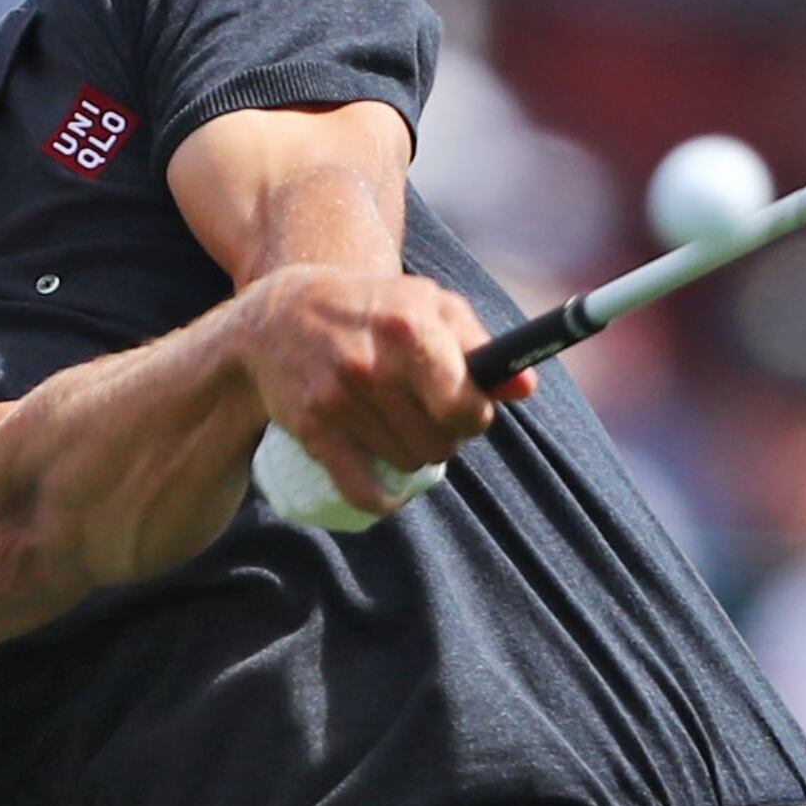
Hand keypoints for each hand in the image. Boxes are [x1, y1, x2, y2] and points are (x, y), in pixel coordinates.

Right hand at [234, 265, 532, 519]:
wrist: (279, 317)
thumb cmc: (371, 310)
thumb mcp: (428, 306)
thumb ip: (481, 346)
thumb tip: (526, 388)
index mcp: (410, 328)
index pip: (466, 408)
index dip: (475, 416)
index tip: (466, 410)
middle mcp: (374, 365)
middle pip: (441, 444)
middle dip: (444, 436)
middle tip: (426, 415)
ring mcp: (339, 399)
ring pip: (408, 464)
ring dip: (411, 454)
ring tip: (396, 425)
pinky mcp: (314, 429)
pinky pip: (365, 492)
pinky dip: (383, 499)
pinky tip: (388, 489)